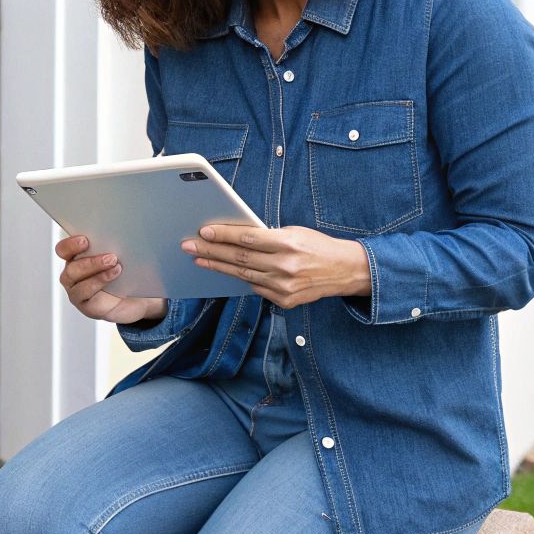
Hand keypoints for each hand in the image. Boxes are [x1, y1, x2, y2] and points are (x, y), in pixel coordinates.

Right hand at [55, 234, 169, 325]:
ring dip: (96, 271)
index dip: (70, 245)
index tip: (85, 240)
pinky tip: (114, 276)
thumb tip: (121, 233)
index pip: (64, 250)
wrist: (137, 300)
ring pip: (77, 280)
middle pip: (71, 267)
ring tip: (115, 265)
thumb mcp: (120, 257)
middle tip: (110, 256)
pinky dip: (100, 283)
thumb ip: (113, 245)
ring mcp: (77, 292)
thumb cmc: (126, 275)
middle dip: (90, 261)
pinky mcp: (87, 306)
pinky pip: (86, 295)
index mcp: (76, 259)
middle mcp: (73, 275)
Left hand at [180, 224, 371, 308]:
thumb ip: (268, 237)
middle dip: (210, 252)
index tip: (203, 232)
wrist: (345, 271)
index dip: (222, 235)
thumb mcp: (295, 233)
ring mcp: (284, 287)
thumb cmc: (318, 246)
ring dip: (217, 267)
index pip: (247, 239)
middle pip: (239, 259)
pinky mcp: (284, 301)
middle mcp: (285, 267)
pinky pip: (256, 288)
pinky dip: (240, 279)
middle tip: (188, 246)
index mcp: (288, 244)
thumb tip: (235, 237)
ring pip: (242, 276)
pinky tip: (224, 272)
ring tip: (198, 259)